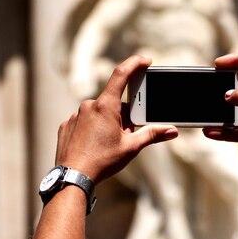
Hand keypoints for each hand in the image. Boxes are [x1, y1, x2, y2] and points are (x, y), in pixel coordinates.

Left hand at [55, 55, 177, 183]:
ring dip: (108, 123)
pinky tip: (94, 146)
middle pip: (113, 102)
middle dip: (123, 115)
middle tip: (126, 134)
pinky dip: (93, 130)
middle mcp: (88, 106)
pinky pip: (84, 122)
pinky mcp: (66, 126)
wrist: (73, 177)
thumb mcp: (131, 147)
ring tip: (109, 145)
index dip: (134, 64)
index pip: (121, 75)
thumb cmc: (102, 161)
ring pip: (98, 113)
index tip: (145, 60)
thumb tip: (171, 131)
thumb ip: (152, 135)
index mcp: (106, 106)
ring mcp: (75, 115)